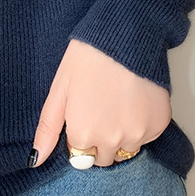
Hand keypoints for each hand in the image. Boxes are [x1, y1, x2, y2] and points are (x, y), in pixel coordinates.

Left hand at [30, 39, 171, 166]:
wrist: (125, 35)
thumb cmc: (88, 57)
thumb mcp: (60, 89)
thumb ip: (48, 129)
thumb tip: (35, 160)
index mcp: (83, 134)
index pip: (79, 155)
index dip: (81, 135)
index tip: (85, 115)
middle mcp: (111, 141)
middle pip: (104, 158)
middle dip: (100, 141)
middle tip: (101, 110)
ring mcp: (138, 134)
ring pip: (126, 150)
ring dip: (121, 136)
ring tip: (118, 105)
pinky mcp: (159, 124)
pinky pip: (147, 137)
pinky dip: (141, 125)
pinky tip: (134, 101)